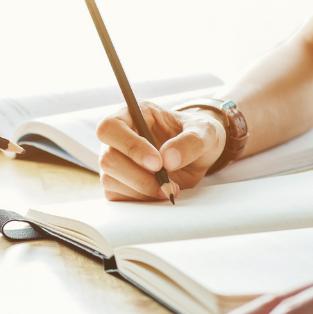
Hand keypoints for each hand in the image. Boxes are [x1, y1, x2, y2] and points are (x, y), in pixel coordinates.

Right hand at [95, 102, 224, 200]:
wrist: (200, 155)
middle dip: (138, 176)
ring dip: (141, 190)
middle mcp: (118, 137)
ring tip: (169, 189)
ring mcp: (115, 160)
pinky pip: (116, 195)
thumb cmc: (198, 135)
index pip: (110, 127)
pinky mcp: (118, 182)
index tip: (158, 163)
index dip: (130, 146)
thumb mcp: (205, 132)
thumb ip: (190, 142)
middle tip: (167, 183)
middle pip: (107, 158)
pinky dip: (139, 199)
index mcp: (132, 114)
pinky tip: (159, 194)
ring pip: (109, 179)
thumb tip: (168, 160)